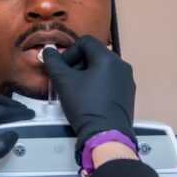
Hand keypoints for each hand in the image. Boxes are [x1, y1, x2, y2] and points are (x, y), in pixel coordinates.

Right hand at [41, 35, 135, 162]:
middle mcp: (121, 65)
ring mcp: (127, 80)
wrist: (107, 134)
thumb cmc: (85, 106)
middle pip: (94, 54)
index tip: (63, 69)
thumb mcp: (64, 83)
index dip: (69, 52)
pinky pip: (111, 81)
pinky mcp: (128, 93)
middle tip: (68, 81)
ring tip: (78, 91)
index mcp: (107, 58)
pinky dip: (98, 84)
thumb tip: (48, 51)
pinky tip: (90, 100)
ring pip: (103, 68)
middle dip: (78, 64)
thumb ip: (54, 63)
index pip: (85, 42)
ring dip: (87, 75)